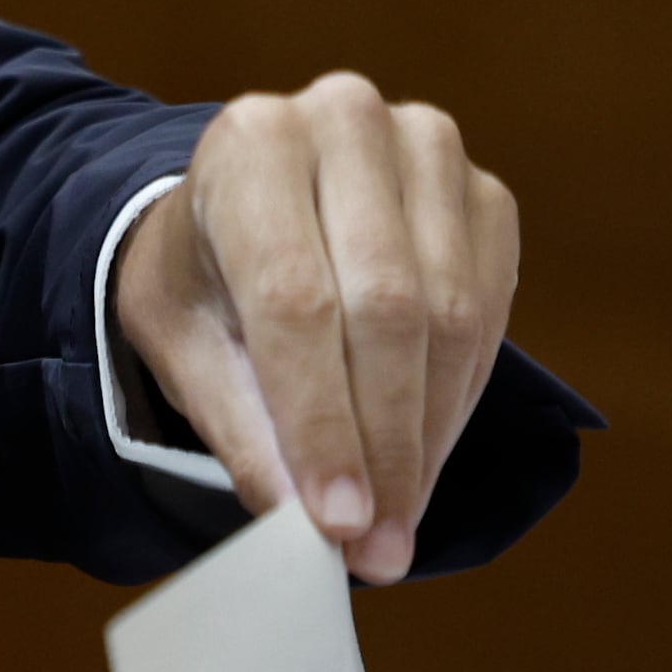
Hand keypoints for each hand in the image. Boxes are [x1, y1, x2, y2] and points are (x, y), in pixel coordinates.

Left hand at [116, 75, 520, 583]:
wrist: (246, 206)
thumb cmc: (204, 275)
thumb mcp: (184, 343)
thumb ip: (241, 424)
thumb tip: (306, 522)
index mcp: (248, 146)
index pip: (295, 301)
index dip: (323, 422)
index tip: (338, 522)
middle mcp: (343, 123)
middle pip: (385, 309)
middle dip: (384, 445)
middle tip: (377, 548)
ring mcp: (425, 148)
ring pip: (449, 316)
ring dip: (429, 435)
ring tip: (399, 522)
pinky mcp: (482, 191)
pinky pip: (488, 311)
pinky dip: (459, 397)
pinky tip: (425, 454)